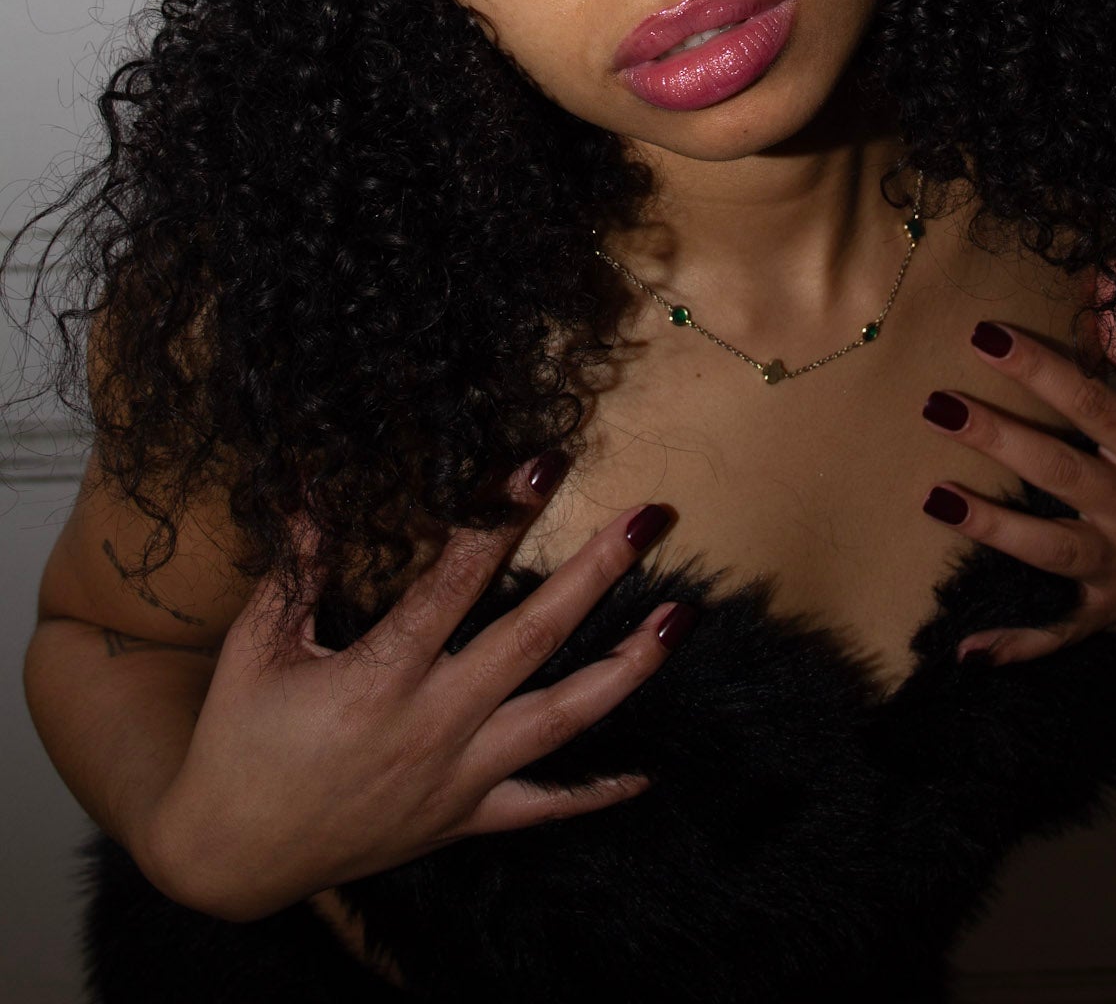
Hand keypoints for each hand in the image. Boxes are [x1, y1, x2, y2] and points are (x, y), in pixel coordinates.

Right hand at [141, 461, 692, 919]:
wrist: (228, 859)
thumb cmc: (239, 741)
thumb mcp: (254, 647)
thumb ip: (294, 568)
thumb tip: (313, 490)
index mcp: (378, 678)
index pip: (455, 583)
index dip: (501, 519)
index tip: (545, 464)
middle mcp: (431, 727)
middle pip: (534, 640)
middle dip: (598, 574)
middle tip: (651, 518)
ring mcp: (455, 779)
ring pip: (561, 720)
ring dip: (627, 668)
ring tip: (681, 619)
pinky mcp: (461, 820)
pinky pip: (543, 809)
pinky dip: (596, 792)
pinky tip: (648, 772)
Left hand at [920, 308, 1115, 665]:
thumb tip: (1105, 279)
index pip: (1095, 404)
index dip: (1041, 368)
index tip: (987, 335)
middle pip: (1062, 471)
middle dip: (1000, 438)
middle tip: (939, 404)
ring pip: (1053, 550)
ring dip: (994, 528)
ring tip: (935, 499)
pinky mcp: (1108, 612)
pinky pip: (1059, 632)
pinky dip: (1018, 646)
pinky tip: (968, 651)